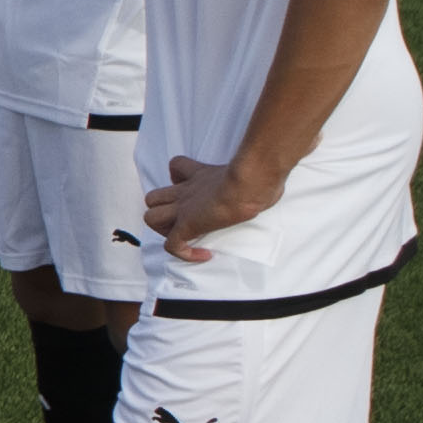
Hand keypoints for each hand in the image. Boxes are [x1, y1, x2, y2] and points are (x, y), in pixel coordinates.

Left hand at [145, 153, 278, 260]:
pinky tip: (204, 254)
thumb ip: (254, 173)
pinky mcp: (187, 225)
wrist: (248, 184)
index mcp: (200, 175)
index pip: (177, 168)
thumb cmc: (256, 176)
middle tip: (186, 220)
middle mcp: (186, 191)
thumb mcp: (251, 169)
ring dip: (166, 231)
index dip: (179, 179)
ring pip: (151, 218)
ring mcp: (183, 208)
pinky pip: (172, 246)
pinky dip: (184, 254)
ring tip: (187, 236)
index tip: (196, 191)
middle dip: (163, 210)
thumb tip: (271, 180)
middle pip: (153, 197)